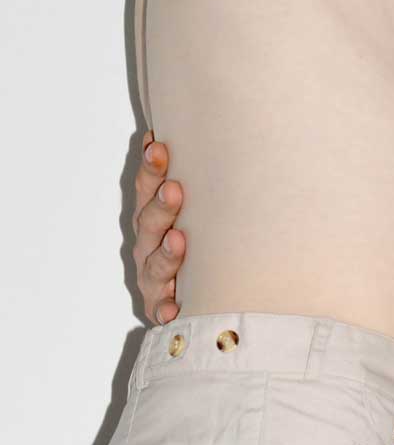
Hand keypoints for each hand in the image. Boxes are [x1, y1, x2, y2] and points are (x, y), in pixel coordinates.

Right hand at [132, 131, 185, 324]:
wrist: (188, 299)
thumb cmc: (194, 243)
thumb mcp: (194, 209)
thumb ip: (195, 176)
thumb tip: (192, 133)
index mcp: (152, 217)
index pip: (147, 188)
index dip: (151, 168)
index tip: (158, 146)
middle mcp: (148, 245)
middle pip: (149, 223)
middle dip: (160, 205)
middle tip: (174, 188)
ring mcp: (153, 278)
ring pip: (155, 265)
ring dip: (166, 252)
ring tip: (178, 240)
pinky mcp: (161, 309)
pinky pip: (163, 311)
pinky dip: (167, 308)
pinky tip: (174, 307)